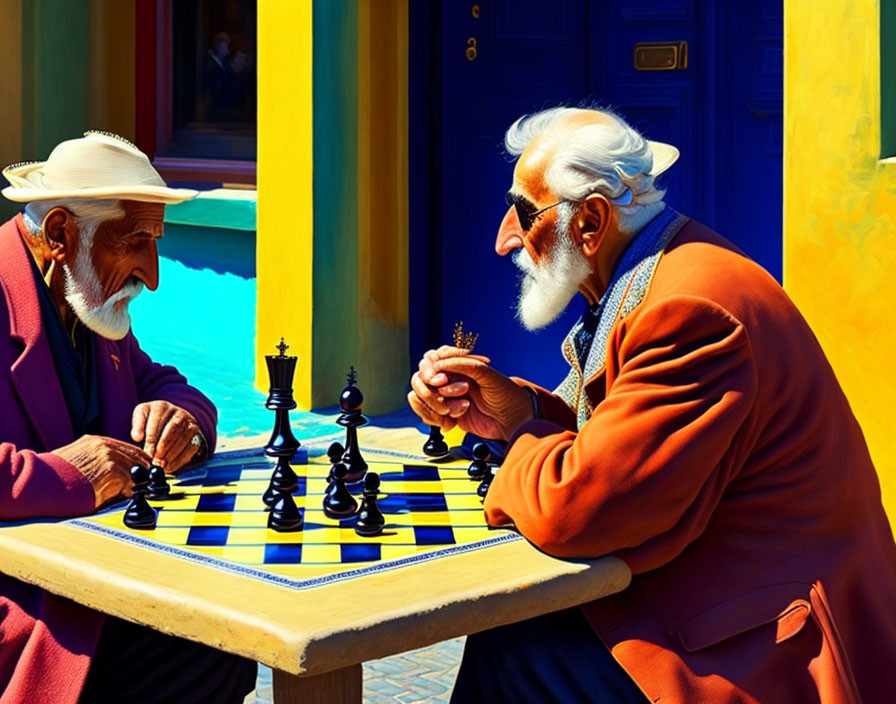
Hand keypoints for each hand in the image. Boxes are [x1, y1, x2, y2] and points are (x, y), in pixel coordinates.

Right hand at [52, 435, 150, 508]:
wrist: (41, 483)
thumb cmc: (52, 477)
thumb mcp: (74, 459)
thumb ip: (93, 461)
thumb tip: (107, 474)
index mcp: (95, 441)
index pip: (128, 449)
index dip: (136, 462)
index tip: (140, 473)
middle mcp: (104, 445)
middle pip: (136, 457)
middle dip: (140, 472)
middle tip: (141, 486)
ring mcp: (109, 456)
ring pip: (134, 471)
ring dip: (134, 484)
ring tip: (127, 494)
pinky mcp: (112, 471)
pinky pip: (130, 483)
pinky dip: (128, 492)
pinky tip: (121, 497)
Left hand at [130, 401, 204, 472]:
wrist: (171, 421)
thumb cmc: (153, 421)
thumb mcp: (141, 418)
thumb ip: (137, 426)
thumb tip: (137, 437)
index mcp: (161, 407)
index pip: (157, 422)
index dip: (152, 439)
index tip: (147, 452)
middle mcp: (178, 413)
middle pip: (172, 430)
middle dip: (163, 448)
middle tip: (155, 461)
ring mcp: (190, 423)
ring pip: (183, 439)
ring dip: (172, 455)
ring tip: (161, 466)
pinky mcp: (197, 435)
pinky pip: (191, 448)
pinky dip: (181, 459)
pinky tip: (171, 466)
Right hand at [408, 346, 533, 440]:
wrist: (514, 421)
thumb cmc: (507, 395)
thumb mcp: (488, 375)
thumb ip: (464, 365)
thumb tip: (437, 364)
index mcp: (459, 365)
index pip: (431, 359)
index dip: (431, 369)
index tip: (439, 379)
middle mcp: (449, 379)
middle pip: (420, 379)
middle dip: (433, 390)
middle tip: (449, 397)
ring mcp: (446, 397)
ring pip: (421, 397)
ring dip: (436, 406)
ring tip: (460, 409)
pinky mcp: (445, 414)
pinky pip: (426, 414)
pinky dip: (435, 419)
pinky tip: (453, 422)